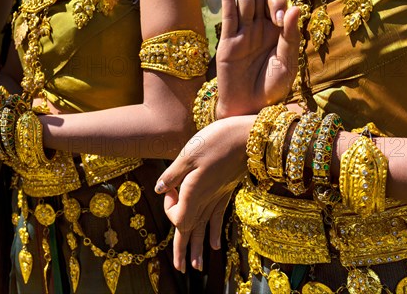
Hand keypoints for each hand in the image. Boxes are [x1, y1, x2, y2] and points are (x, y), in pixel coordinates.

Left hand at [154, 115, 255, 272]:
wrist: (248, 136)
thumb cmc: (217, 140)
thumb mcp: (188, 153)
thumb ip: (173, 174)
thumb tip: (158, 189)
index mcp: (194, 192)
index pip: (177, 217)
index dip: (168, 209)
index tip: (170, 188)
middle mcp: (206, 200)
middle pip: (191, 230)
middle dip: (183, 250)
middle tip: (180, 269)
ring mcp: (218, 197)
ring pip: (204, 228)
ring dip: (198, 247)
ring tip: (195, 267)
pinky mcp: (226, 192)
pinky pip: (218, 218)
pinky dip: (214, 232)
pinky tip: (214, 246)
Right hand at [216, 0, 299, 117]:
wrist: (250, 110)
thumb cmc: (271, 89)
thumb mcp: (287, 63)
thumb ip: (290, 36)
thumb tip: (295, 8)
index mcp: (277, 30)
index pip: (277, 4)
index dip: (278, 3)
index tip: (279, 16)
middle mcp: (259, 26)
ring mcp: (242, 33)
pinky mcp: (228, 43)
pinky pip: (229, 18)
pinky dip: (228, 1)